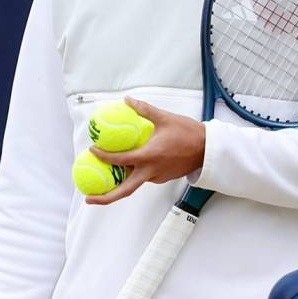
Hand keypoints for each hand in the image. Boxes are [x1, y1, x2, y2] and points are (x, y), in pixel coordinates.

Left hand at [81, 102, 204, 202]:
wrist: (209, 149)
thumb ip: (144, 109)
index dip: (103, 157)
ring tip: (102, 179)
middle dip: (105, 198)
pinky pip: (143, 178)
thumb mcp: (164, 118)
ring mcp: (157, 177)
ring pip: (133, 183)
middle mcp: (151, 172)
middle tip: (88, 198)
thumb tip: (128, 100)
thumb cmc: (189, 133)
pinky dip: (131, 176)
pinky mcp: (162, 178)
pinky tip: (124, 168)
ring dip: (118, 184)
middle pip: (124, 191)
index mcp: (149, 157)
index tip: (92, 151)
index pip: (120, 160)